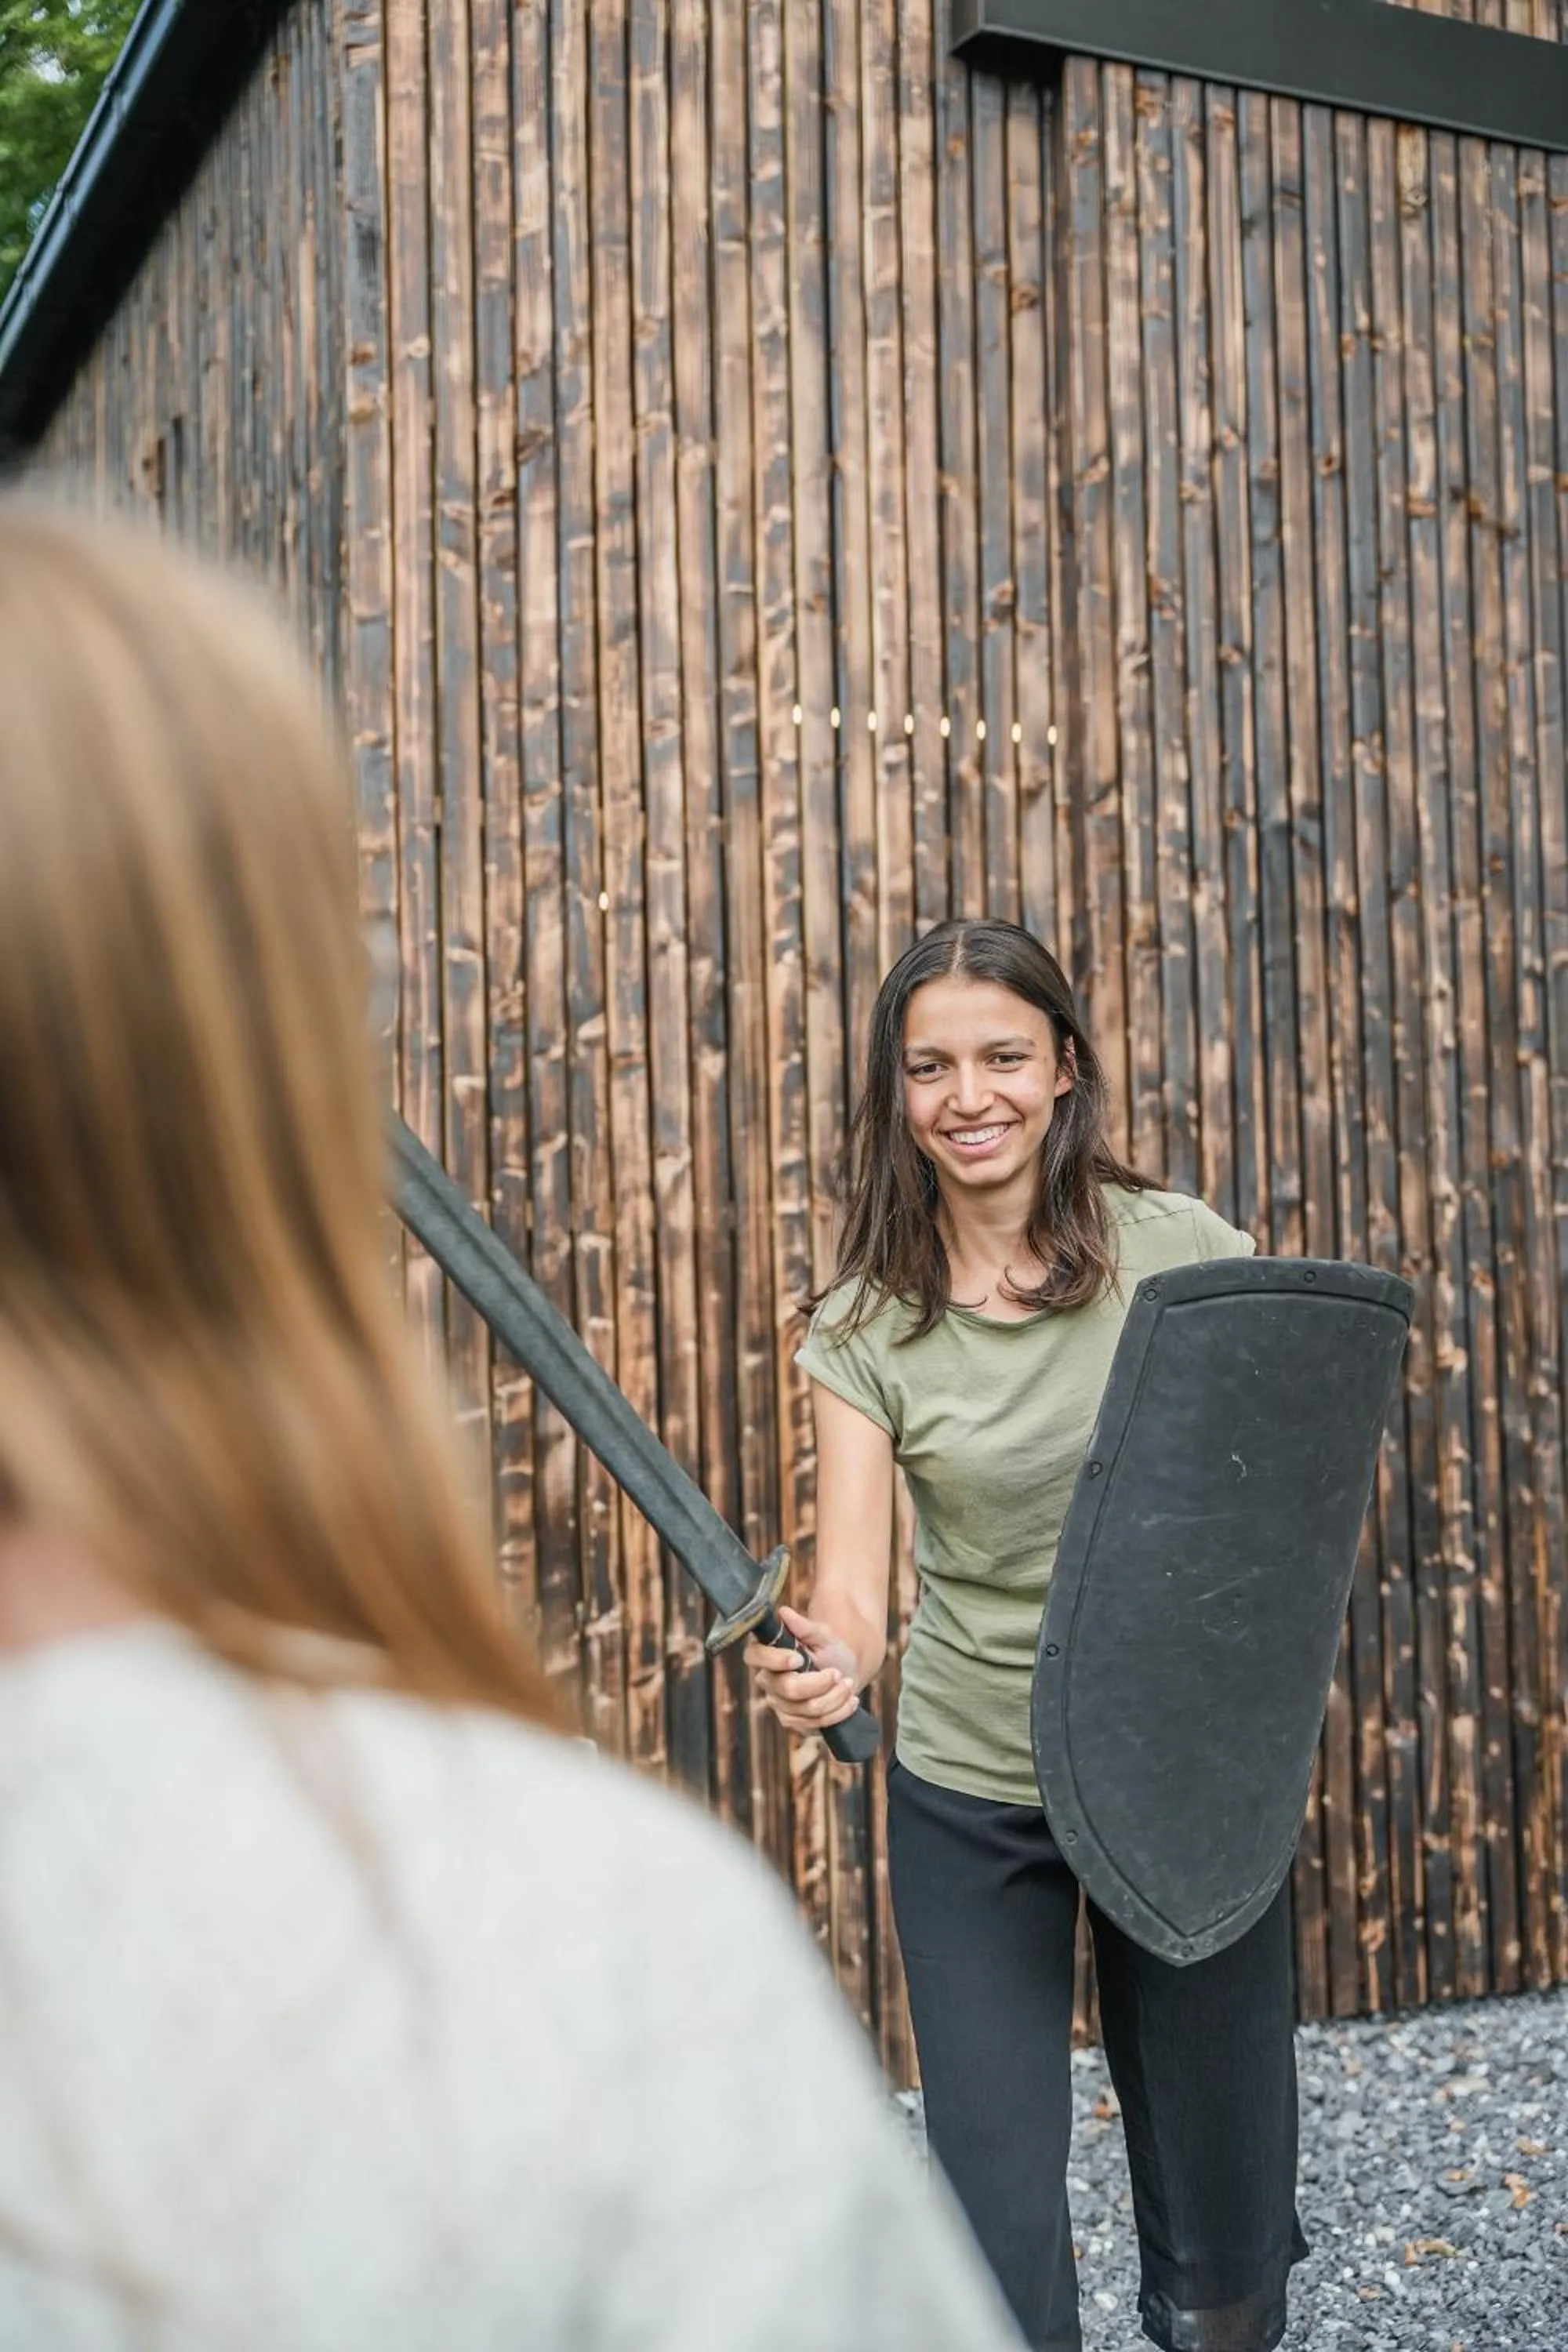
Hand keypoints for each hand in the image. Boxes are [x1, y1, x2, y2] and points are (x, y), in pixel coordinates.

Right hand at [743, 1605, 861, 1736]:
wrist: (844, 1674)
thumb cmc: (829, 1650)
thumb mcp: (823, 1635)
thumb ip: (804, 1626)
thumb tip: (783, 1612)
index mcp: (766, 1653)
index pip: (755, 1656)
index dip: (775, 1660)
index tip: (798, 1658)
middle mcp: (767, 1680)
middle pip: (788, 1688)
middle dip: (819, 1683)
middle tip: (837, 1673)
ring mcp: (778, 1704)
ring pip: (806, 1708)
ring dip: (834, 1697)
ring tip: (848, 1683)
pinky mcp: (792, 1721)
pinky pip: (815, 1723)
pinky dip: (838, 1711)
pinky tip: (850, 1701)